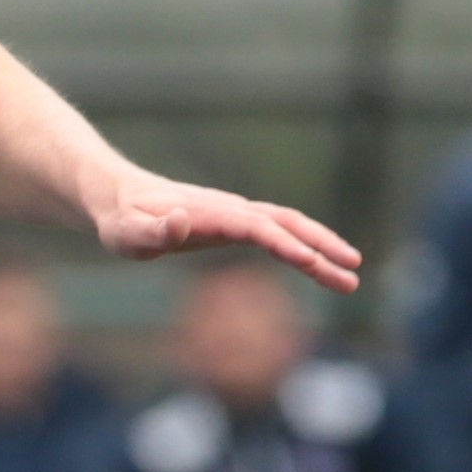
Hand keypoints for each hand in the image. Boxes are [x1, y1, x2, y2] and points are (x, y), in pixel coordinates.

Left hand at [92, 173, 361, 292]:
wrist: (118, 197)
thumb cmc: (120, 221)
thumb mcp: (125, 232)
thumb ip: (151, 231)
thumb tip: (179, 221)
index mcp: (209, 213)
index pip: (257, 227)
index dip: (285, 243)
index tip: (312, 262)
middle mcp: (230, 209)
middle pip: (287, 224)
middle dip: (321, 247)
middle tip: (353, 274)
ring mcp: (236, 214)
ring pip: (289, 225)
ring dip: (321, 246)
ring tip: (351, 274)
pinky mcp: (236, 222)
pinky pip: (279, 230)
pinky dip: (304, 243)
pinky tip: (321, 263)